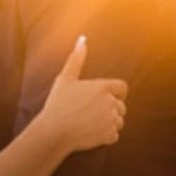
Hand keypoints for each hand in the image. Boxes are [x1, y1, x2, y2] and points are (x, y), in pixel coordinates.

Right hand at [42, 36, 127, 151]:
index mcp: (102, 87)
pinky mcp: (110, 136)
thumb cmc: (57, 104)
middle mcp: (110, 103)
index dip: (115, 93)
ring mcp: (111, 120)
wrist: (53, 132)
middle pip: (121, 106)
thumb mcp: (65, 78)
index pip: (122, 88)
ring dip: (108, 122)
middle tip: (89, 113)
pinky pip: (114, 135)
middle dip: (110, 109)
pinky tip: (90, 132)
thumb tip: (82, 39)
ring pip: (118, 121)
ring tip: (89, 123)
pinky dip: (105, 136)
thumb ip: (76, 58)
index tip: (102, 98)